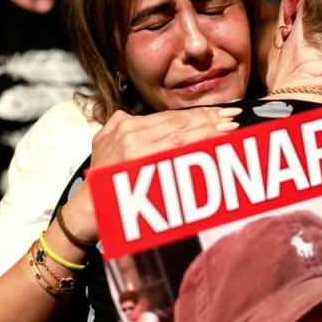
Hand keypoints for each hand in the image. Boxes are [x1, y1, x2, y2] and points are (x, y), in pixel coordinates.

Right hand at [90, 107, 240, 168]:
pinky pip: (178, 156)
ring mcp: (138, 151)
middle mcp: (133, 135)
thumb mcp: (102, 142)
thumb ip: (117, 125)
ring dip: (209, 131)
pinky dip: (199, 149)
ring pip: (182, 137)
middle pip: (179, 124)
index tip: (218, 113)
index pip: (170, 117)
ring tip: (230, 128)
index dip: (196, 114)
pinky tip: (216, 146)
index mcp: (127, 126)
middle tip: (233, 116)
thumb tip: (131, 115)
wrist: (88, 208)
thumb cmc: (101, 180)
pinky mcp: (143, 168)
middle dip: (209, 119)